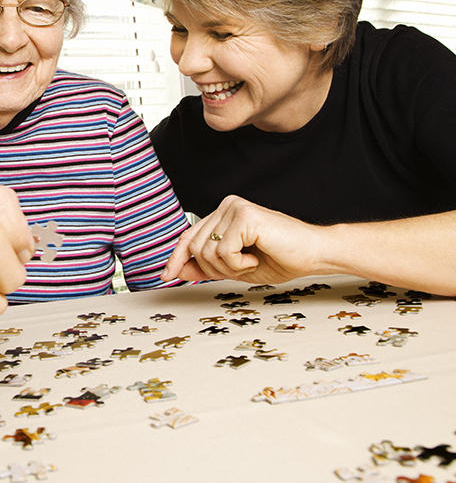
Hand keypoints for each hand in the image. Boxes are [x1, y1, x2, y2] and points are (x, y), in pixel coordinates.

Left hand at [161, 195, 324, 285]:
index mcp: (223, 214)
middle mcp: (226, 206)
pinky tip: (256, 257)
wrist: (315, 254)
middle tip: (241, 269)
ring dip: (228, 268)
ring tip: (251, 262)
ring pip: (206, 251)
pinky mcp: (244, 215)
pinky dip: (238, 264)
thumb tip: (176, 271)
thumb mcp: (235, 268)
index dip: (176, 258)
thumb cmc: (280, 259)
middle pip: (194, 247)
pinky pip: (223, 251)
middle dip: (212, 269)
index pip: (189, 236)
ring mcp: (234, 208)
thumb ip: (206, 266)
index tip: (166, 276)